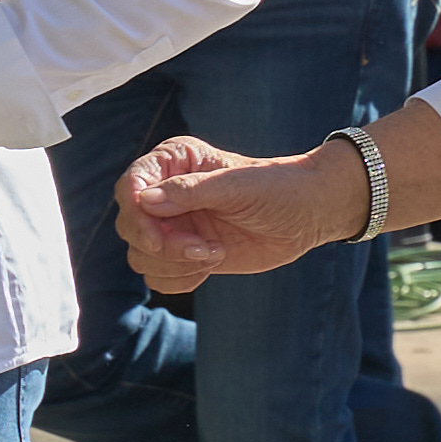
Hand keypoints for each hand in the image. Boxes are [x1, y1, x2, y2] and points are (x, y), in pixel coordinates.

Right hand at [118, 133, 367, 289]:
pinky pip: (158, 276)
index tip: (158, 238)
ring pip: (141, 255)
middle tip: (206, 248)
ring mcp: (174, 225)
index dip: (136, 215)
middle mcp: (167, 193)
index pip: (130, 186)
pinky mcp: (184, 253)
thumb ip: (191, 191)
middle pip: (130, 226)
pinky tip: (211, 266)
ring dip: (174, 264)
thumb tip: (143, 199)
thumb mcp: (237, 187)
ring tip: (215, 253)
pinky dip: (179, 279)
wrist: (310, 214)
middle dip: (162, 245)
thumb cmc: (279, 188)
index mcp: (175, 162)